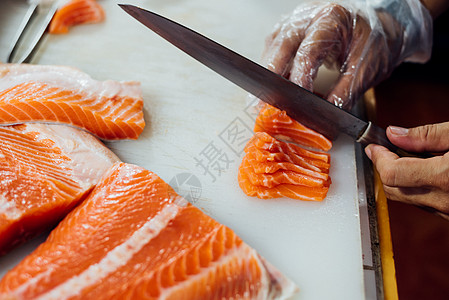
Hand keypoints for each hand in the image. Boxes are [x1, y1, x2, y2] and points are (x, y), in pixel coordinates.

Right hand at [262, 0, 431, 109]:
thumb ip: (342, 95)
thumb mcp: (365, 71)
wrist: (380, 30)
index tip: (295, 102)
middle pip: (281, 46)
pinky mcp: (289, 30)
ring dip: (269, 74)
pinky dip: (273, 69)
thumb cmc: (374, 44)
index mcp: (332, 18)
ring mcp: (296, 21)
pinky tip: (274, 86)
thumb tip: (322, 116)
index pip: (307, 51)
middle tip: (264, 103)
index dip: (298, 79)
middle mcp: (309, 15)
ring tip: (267, 99)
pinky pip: (274, 49)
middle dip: (272, 77)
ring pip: (273, 47)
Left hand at [365, 122, 448, 218]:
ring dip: (400, 179)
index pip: (392, 173)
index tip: (374, 147)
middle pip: (393, 189)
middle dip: (384, 168)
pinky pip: (424, 204)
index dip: (378, 158)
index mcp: (445, 177)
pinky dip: (416, 188)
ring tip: (410, 158)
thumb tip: (395, 134)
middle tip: (386, 149)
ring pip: (406, 198)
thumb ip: (427, 136)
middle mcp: (445, 201)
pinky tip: (425, 172)